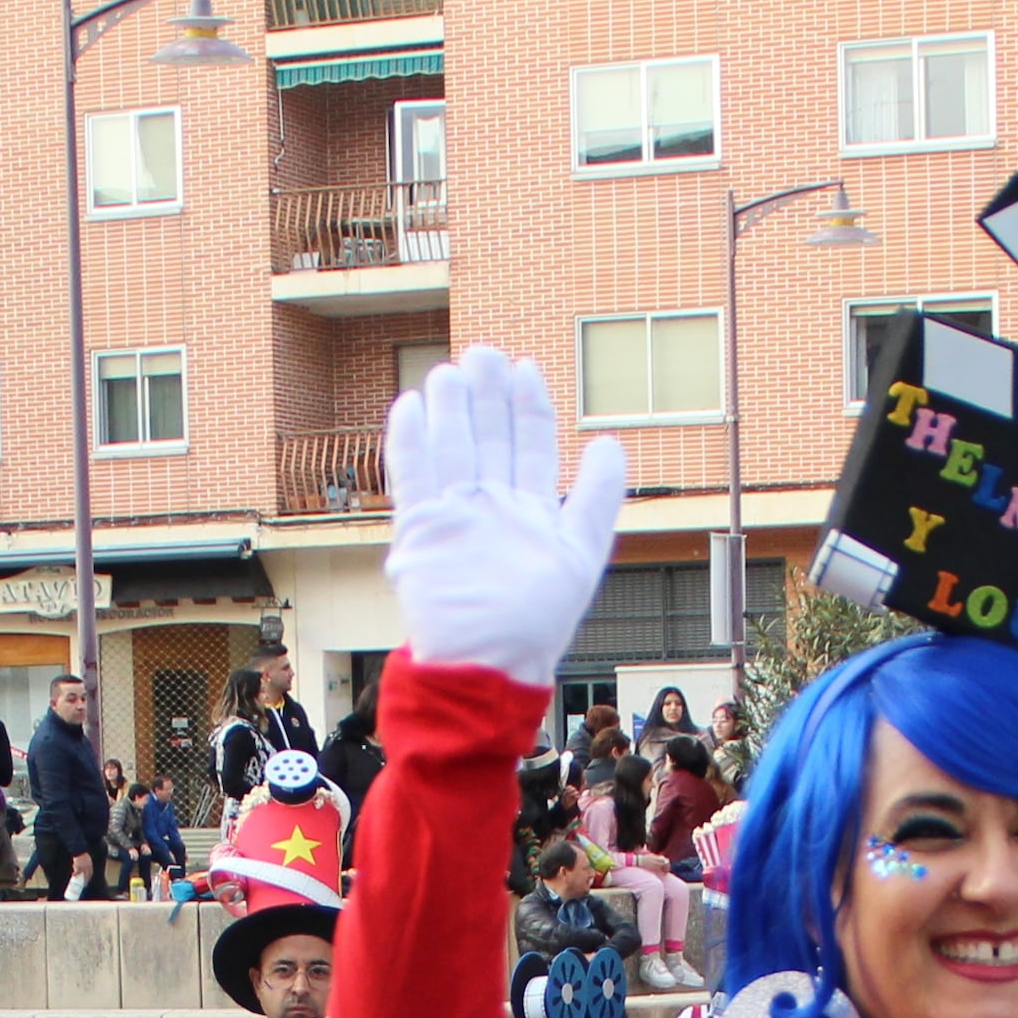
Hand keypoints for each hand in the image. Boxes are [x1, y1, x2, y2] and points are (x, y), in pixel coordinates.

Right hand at [385, 349, 629, 690]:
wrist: (488, 664)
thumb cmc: (536, 621)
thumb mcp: (582, 552)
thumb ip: (596, 497)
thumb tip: (608, 441)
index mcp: (527, 510)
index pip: (528, 444)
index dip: (527, 405)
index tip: (524, 367)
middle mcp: (489, 508)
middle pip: (487, 438)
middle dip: (485, 395)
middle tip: (482, 354)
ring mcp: (453, 517)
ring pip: (450, 449)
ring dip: (449, 409)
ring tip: (450, 371)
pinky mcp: (420, 532)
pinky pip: (412, 478)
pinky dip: (409, 442)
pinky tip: (409, 406)